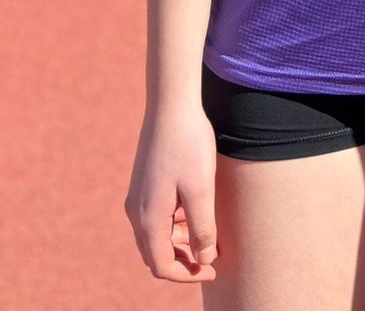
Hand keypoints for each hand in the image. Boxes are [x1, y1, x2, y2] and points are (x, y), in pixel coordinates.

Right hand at [125, 108, 218, 281]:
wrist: (171, 104)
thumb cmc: (189, 145)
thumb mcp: (202, 189)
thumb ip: (202, 228)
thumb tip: (204, 260)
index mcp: (148, 219)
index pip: (162, 265)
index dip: (188, 274)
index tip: (213, 269)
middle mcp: (136, 212)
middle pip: (155, 254)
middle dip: (183, 261)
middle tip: (211, 258)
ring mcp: (137, 196)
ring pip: (156, 236)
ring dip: (179, 242)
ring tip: (207, 234)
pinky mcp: (144, 183)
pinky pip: (156, 216)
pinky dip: (174, 224)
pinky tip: (195, 210)